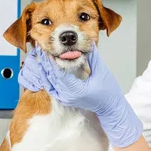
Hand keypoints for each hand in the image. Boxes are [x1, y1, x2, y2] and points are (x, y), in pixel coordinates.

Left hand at [19, 46, 142, 147]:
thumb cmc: (108, 92)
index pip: (60, 73)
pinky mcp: (64, 99)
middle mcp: (68, 96)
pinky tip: (44, 68)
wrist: (110, 107)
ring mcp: (65, 99)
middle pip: (52, 77)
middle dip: (46, 62)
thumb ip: (93, 57)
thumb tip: (88, 42)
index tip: (48, 49)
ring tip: (40, 55)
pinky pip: (51, 88)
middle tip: (41, 48)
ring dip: (44, 68)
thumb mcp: (102, 71)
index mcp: (76, 90)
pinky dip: (47, 77)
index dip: (53, 60)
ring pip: (49, 82)